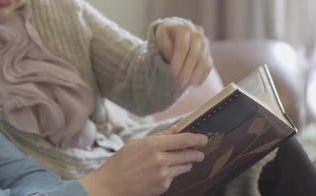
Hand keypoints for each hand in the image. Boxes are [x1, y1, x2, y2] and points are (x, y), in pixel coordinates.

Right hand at [79, 126, 206, 195]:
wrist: (112, 185)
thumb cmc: (121, 162)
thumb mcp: (136, 144)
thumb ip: (159, 137)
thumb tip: (176, 130)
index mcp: (152, 145)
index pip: (182, 140)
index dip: (196, 138)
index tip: (203, 138)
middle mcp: (160, 159)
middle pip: (187, 154)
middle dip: (196, 153)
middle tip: (200, 152)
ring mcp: (163, 174)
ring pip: (184, 166)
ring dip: (187, 163)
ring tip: (186, 161)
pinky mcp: (163, 186)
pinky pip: (174, 177)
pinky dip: (172, 173)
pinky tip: (163, 172)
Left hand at [155, 21, 212, 88]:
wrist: (174, 38)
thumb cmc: (164, 39)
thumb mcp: (160, 40)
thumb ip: (166, 48)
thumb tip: (173, 58)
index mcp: (183, 28)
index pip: (183, 46)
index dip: (178, 61)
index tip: (173, 74)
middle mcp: (197, 34)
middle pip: (195, 54)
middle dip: (186, 70)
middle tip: (178, 83)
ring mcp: (205, 44)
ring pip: (203, 61)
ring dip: (194, 75)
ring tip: (185, 85)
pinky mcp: (208, 53)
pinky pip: (208, 66)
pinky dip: (201, 76)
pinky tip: (193, 84)